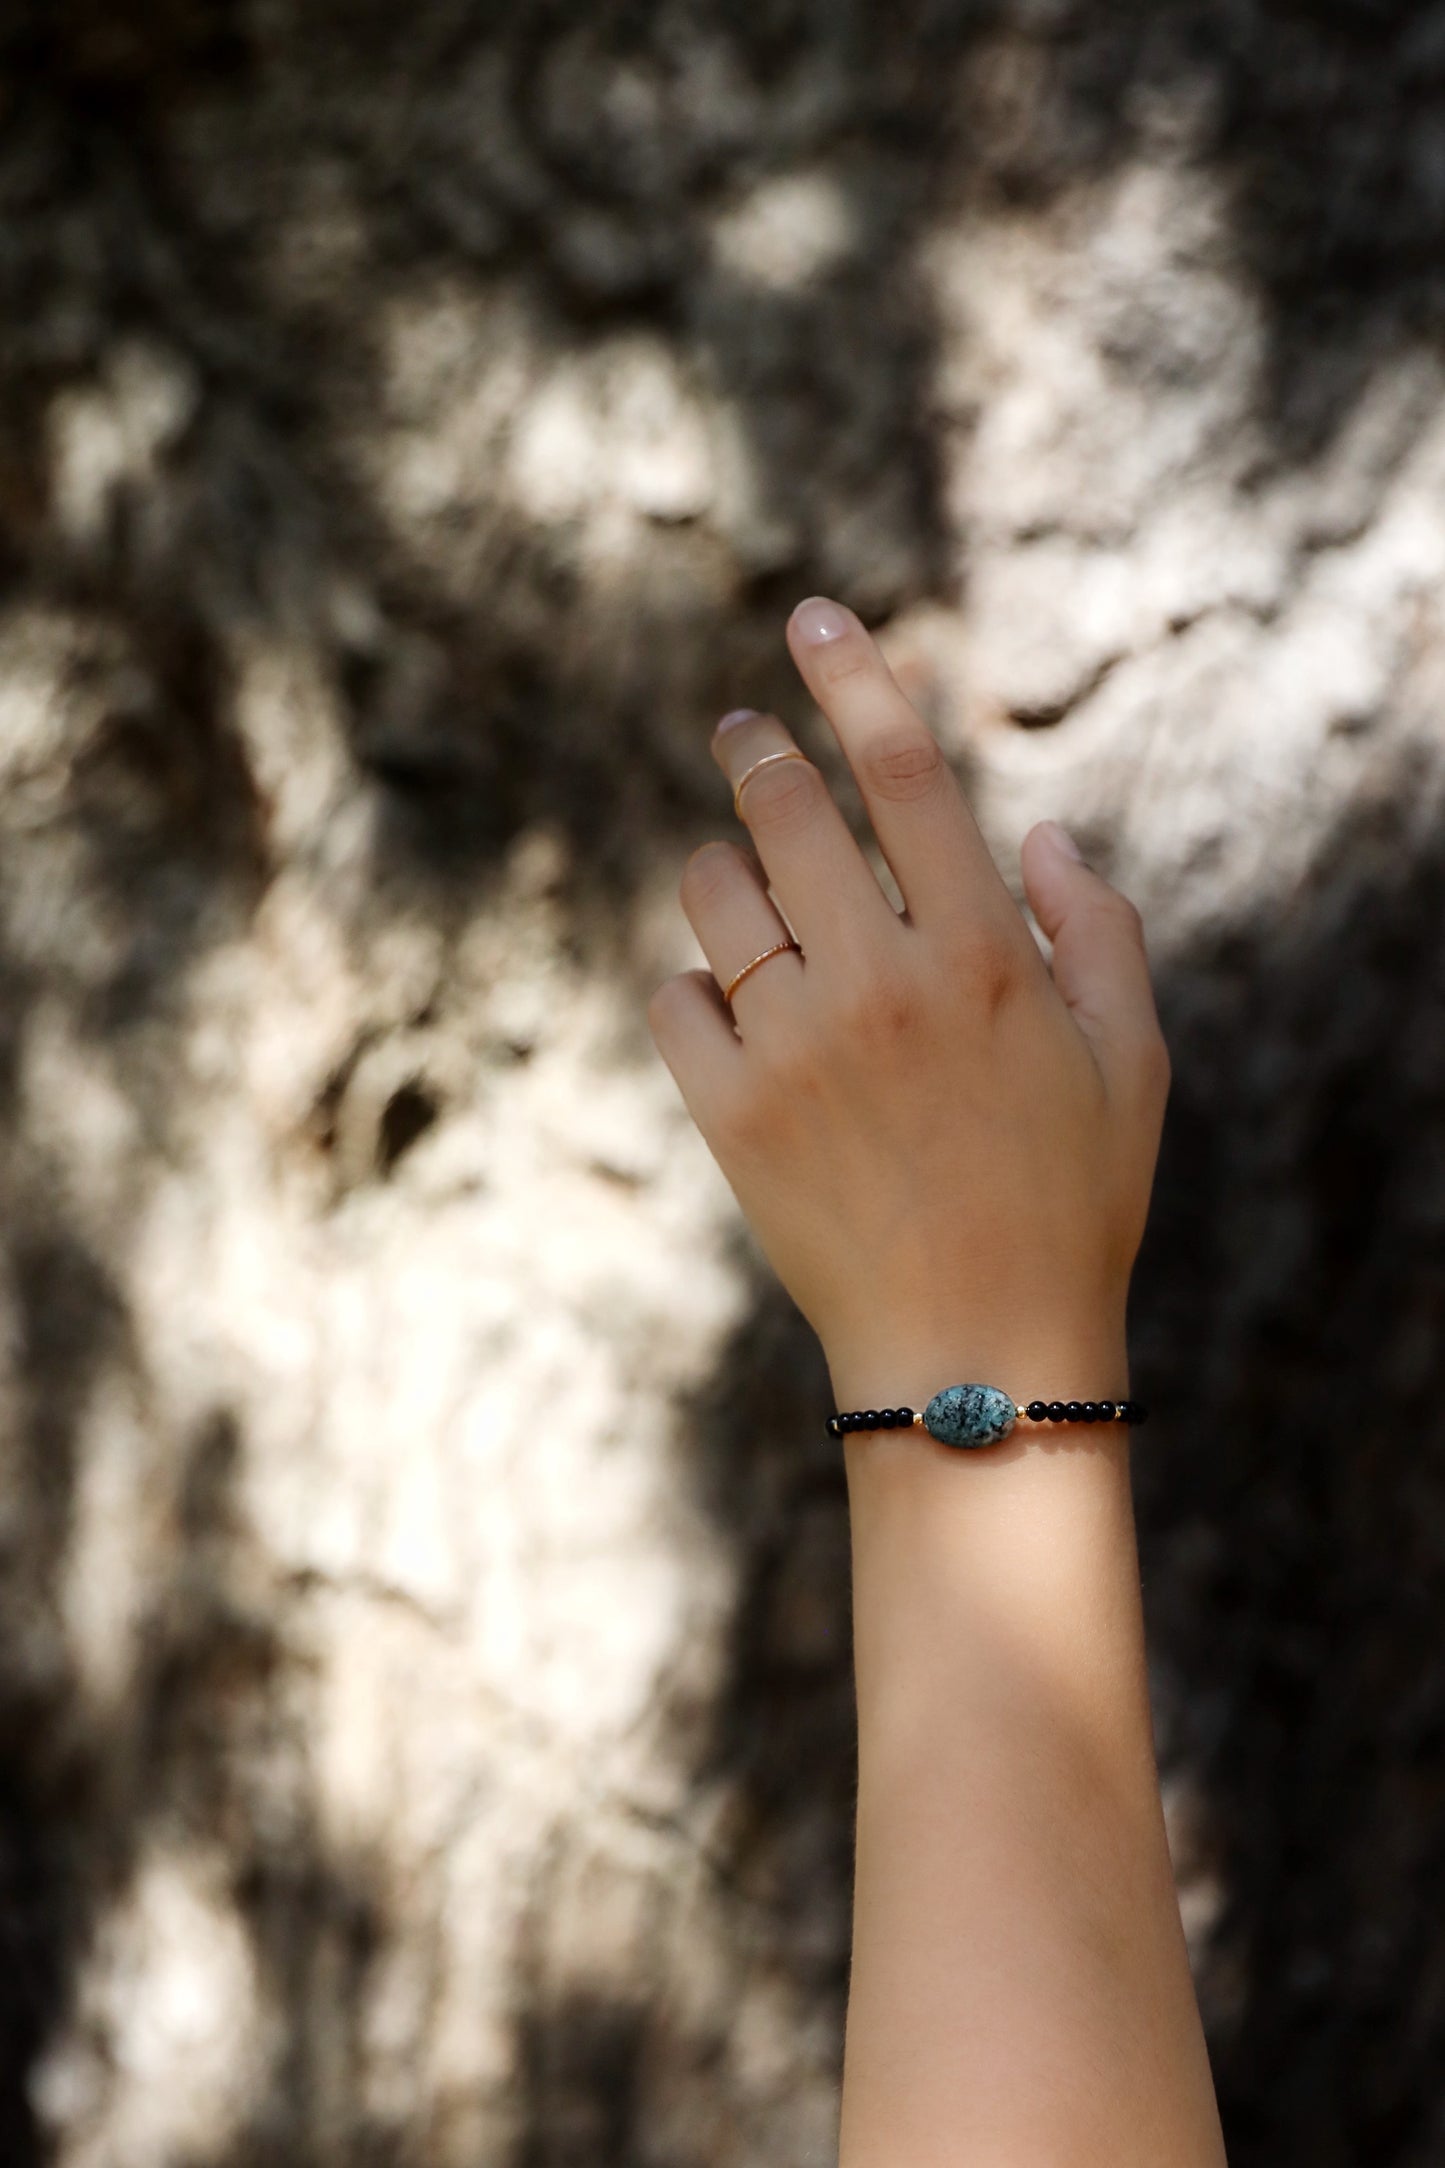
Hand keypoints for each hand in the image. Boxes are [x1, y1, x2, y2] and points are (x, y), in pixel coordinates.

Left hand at [647, 597, 1170, 1413]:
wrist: (975, 1352)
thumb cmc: (1070, 1202)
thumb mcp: (1131, 1064)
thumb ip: (1102, 932)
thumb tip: (1044, 835)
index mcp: (984, 958)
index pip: (907, 773)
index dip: (855, 677)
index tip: (812, 616)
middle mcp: (881, 986)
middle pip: (785, 810)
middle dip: (752, 749)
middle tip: (739, 732)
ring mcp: (794, 1051)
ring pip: (713, 896)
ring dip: (720, 869)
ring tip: (741, 888)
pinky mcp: (729, 1118)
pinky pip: (671, 999)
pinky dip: (690, 985)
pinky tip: (726, 1006)